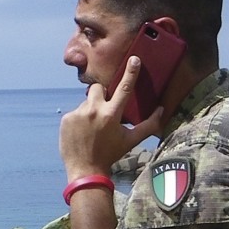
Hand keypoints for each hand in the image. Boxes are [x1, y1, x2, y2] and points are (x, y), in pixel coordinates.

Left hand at [59, 57, 164, 177]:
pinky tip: (82, 132)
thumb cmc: (110, 154)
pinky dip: (79, 119)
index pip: (124, 88)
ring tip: (92, 128)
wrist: (85, 170)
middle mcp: (94, 111)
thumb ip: (148, 125)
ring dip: (91, 110)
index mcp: (111, 115)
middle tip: (104, 110)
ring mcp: (78, 114)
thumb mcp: (131, 140)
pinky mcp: (66, 118)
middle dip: (102, 94)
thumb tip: (162, 110)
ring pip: (86, 102)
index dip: (130, 72)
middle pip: (98, 88)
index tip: (134, 59)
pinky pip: (75, 112)